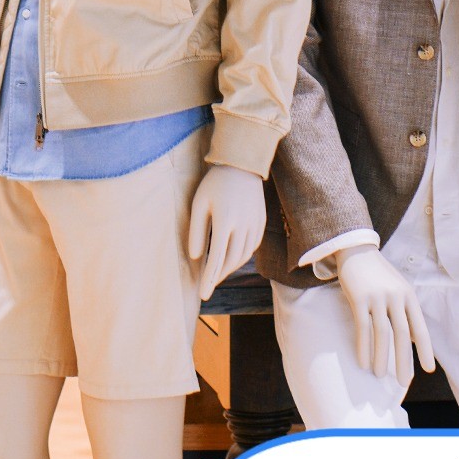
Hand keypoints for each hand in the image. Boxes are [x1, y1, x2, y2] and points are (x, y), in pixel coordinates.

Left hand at [187, 164, 266, 300]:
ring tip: (218, 273)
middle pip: (232, 261)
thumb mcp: (199, 204)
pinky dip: (242, 256)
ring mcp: (255, 223)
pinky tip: (233, 257)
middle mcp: (243, 224)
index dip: (209, 279)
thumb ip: (197, 231)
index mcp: (225, 220)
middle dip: (219, 276)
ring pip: (244, 256)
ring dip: (230, 268)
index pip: (217, 258)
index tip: (203, 294)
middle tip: (208, 285)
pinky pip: (253, 246)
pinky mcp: (261, 221)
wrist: (242, 164)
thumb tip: (197, 257)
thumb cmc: (215, 183)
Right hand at [335, 245, 435, 383]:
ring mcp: (377, 296)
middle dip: (403, 360)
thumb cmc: (378, 273)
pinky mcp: (359, 298)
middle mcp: (395, 296)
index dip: (424, 349)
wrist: (356, 249)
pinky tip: (362, 362)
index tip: (427, 369)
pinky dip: (363, 347)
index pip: (419, 327)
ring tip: (379, 375)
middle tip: (403, 381)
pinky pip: (363, 327)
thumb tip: (413, 339)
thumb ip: (406, 311)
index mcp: (408, 295)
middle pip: (402, 333)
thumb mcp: (398, 287)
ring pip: (382, 333)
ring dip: (381, 357)